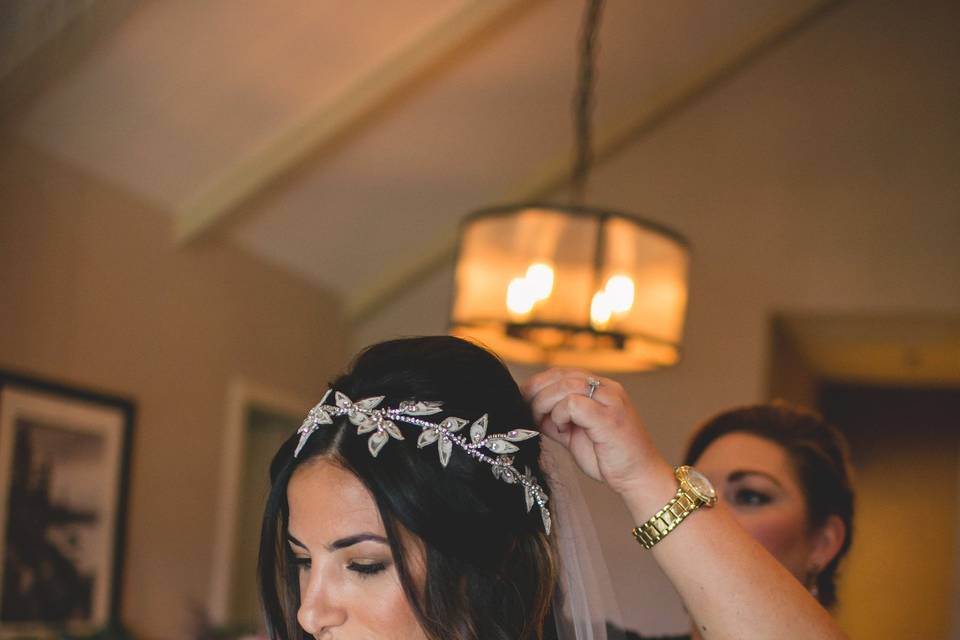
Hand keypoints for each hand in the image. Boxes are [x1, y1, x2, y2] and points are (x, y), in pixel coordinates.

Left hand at [521, 368, 672, 498]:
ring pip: (566, 385)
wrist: (639, 477)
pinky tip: (562, 430)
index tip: (521, 398)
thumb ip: (556, 420)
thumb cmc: (608, 458)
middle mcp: (607, 388)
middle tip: (524, 408)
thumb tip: (529, 411)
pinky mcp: (609, 417)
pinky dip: (560, 415)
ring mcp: (611, 401)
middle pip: (562, 375)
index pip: (563, 373)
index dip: (538, 383)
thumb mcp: (575, 434)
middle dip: (536, 390)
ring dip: (546, 403)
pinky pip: (574, 404)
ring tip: (544, 421)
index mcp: (601, 388)